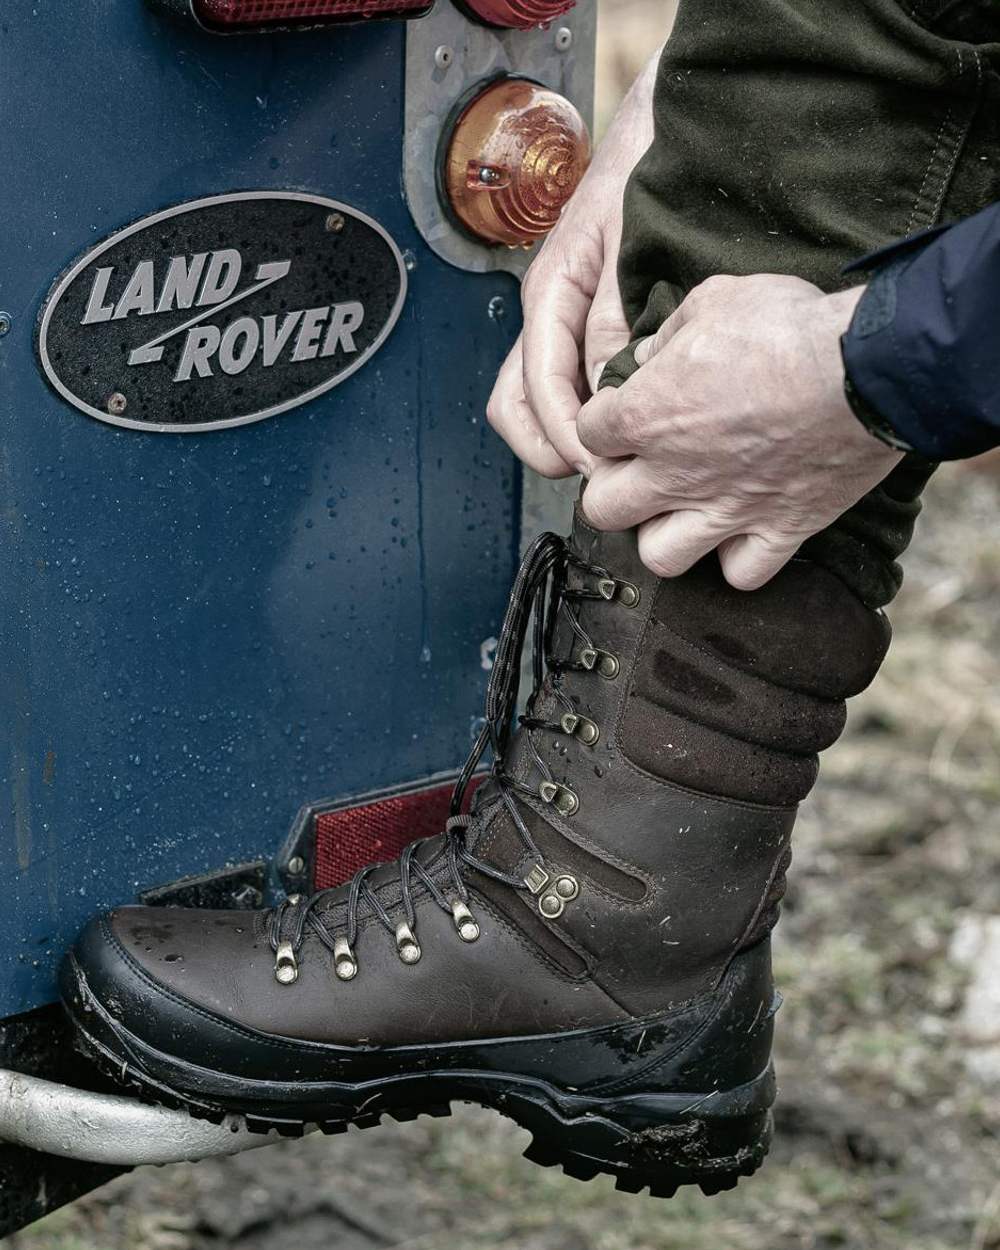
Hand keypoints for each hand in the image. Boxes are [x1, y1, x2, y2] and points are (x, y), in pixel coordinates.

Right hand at [486, 49, 660, 477]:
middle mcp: (549, 313)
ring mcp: (563, 321)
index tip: (601, 463)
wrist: (666, 120)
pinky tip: (620, 428)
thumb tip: (606, 389)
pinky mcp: (585, 323)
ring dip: (559, 438)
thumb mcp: (632, 243)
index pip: (538, 386)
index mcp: (551, 292)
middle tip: (600, 475)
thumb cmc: (647, 164)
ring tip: (607, 461)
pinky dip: (581, 416)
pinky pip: (565, 384)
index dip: (566, 435)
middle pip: (518, 405)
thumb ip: (614, 316)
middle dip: (551, 448)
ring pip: (533, 401)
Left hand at [577, 274, 902, 589]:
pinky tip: (742, 533)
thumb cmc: (789, 327)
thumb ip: (666, 334)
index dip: (602, 419)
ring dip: (662, 535)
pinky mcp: (778, 530)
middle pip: (603, 508)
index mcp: (645, 415)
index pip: (587, 432)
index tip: (624, 409)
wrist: (869, 369)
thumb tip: (644, 355)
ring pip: (658, 557)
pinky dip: (738, 560)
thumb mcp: (714, 299)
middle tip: (639, 468)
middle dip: (614, 487)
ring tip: (681, 510)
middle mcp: (673, 473)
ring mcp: (724, 510)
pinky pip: (740, 574)